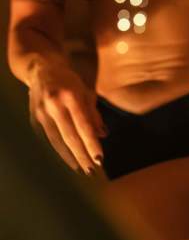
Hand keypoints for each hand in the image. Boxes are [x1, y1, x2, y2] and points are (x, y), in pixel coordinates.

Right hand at [27, 58, 105, 173]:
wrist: (42, 69)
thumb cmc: (69, 81)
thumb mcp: (85, 92)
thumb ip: (94, 114)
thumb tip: (103, 135)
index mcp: (70, 95)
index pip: (83, 125)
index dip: (91, 143)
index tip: (99, 159)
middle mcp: (54, 104)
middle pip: (70, 135)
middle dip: (82, 154)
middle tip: (92, 170)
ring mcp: (42, 112)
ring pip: (58, 140)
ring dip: (71, 156)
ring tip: (82, 168)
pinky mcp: (35, 118)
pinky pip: (50, 138)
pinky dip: (60, 150)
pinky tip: (70, 158)